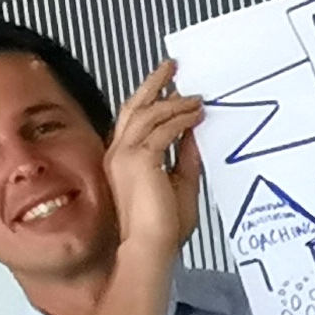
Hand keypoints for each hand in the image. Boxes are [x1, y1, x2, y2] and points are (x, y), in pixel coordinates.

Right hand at [106, 59, 203, 259]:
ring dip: (176, 103)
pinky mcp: (139, 158)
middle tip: (172, 68)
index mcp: (122, 159)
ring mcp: (124, 154)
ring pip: (150, 113)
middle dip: (154, 84)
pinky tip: (196, 116)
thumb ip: (185, 156)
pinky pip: (163, 128)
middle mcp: (118, 153)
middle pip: (135, 106)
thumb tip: (194, 132)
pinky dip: (181, 119)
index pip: (135, 120)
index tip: (172, 90)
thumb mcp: (180, 183)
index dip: (153, 101)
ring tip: (196, 99)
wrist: (151, 247)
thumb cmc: (161, 228)